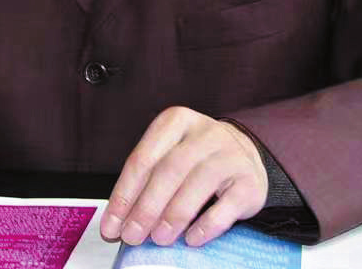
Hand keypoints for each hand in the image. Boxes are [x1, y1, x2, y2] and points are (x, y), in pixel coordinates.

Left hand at [100, 107, 266, 247]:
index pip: (143, 159)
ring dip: (174, 216)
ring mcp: (230, 155)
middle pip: (169, 170)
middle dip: (146, 207)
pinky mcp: (249, 181)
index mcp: (176, 122)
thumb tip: (116, 225)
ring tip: (159, 239)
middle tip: (132, 236)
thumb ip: (143, 185)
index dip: (124, 194)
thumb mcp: (169, 157)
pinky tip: (192, 239)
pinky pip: (226, 205)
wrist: (245, 156)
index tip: (112, 225)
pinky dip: (206, 226)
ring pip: (197, 184)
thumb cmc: (196, 161)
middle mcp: (205, 133)